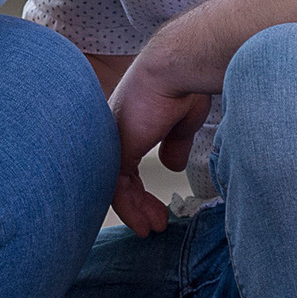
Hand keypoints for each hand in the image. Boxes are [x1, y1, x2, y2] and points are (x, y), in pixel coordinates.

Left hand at [107, 49, 211, 236]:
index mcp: (130, 126)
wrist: (176, 68)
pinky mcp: (118, 150)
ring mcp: (114, 142)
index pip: (127, 166)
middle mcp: (115, 135)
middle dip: (138, 204)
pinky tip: (145, 224)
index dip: (141, 189)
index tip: (157, 207)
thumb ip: (175, 144)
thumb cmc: (182, 84)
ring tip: (152, 229)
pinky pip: (118, 189)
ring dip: (136, 212)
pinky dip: (131, 210)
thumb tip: (172, 164)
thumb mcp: (182, 123)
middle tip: (155, 223)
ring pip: (116, 188)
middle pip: (119, 179)